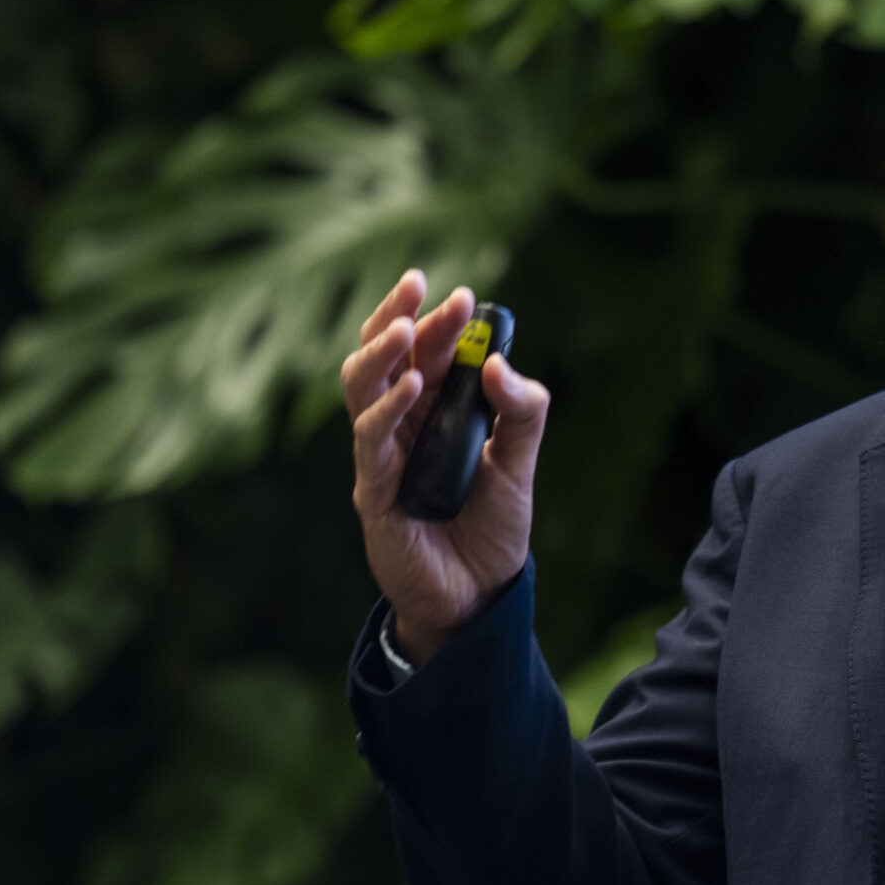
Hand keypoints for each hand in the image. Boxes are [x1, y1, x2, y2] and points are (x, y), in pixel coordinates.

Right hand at [343, 269, 550, 662]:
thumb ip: (522, 414)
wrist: (477, 598)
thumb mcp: (520, 465)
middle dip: (399, 317)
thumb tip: (499, 363)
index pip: (426, 352)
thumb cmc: (491, 529)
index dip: (436, 320)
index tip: (461, 293)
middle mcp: (402, 427)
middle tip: (421, 287)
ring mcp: (383, 457)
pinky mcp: (373, 492)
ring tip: (406, 326)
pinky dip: (388, 409)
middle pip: (385, 358)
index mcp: (432, 413)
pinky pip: (371, 442)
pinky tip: (410, 385)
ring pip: (362, 389)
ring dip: (382, 353)